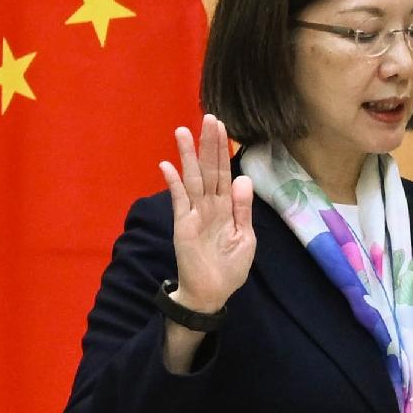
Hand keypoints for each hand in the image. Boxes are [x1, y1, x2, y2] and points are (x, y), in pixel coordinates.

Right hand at [162, 116, 255, 313]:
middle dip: (209, 144)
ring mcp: (194, 213)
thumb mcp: (245, 238)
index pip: (225, 172)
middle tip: (208, 117)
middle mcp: (209, 205)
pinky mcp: (183, 225)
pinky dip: (173, 183)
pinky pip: (179, 200)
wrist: (212, 294)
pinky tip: (167, 166)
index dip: (223, 150)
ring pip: (193, 178)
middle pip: (209, 169)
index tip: (222, 127)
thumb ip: (243, 209)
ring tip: (182, 131)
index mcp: (227, 207)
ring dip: (188, 156)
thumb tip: (243, 179)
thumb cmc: (229, 268)